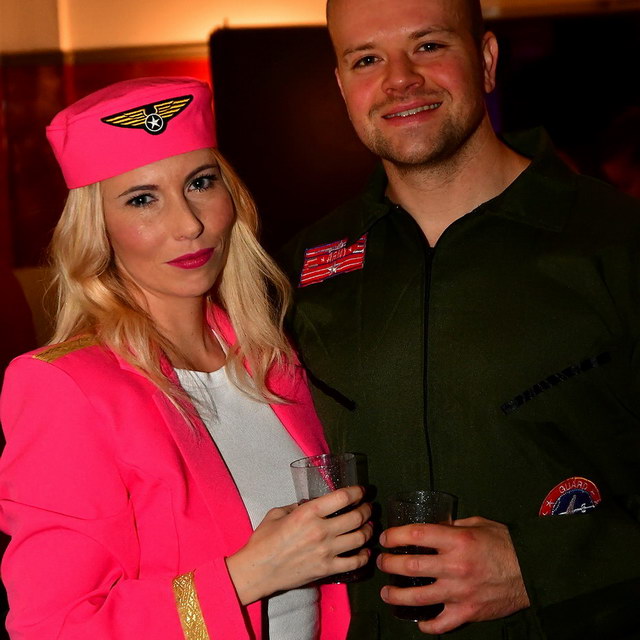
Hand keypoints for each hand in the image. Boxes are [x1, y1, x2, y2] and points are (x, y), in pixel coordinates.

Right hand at [226, 486, 371, 603]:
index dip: (356, 492)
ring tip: (369, 526)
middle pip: (356, 517)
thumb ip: (297, 506)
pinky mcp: (326, 569)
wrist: (257, 571)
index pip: (342, 498)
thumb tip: (310, 504)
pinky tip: (365, 551)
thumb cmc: (263, 540)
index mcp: (308, 513)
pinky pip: (354, 562)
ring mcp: (326, 551)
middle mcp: (320, 530)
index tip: (361, 491)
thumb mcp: (277, 513)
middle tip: (368, 508)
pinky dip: (364, 556)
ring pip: (359, 538)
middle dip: (366, 510)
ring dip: (368, 530)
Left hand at [377, 516, 529, 633]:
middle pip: (410, 566)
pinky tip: (418, 620)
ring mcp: (460, 592)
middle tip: (382, 562)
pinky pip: (442, 624)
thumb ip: (452, 526)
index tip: (385, 538)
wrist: (532, 570)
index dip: (395, 536)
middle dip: (389, 564)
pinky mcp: (468, 612)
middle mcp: (455, 566)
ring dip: (397, 595)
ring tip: (386, 592)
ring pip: (419, 597)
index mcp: (457, 540)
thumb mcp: (478, 524)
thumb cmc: (505, 543)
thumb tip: (433, 527)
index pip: (416, 535)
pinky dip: (427, 624)